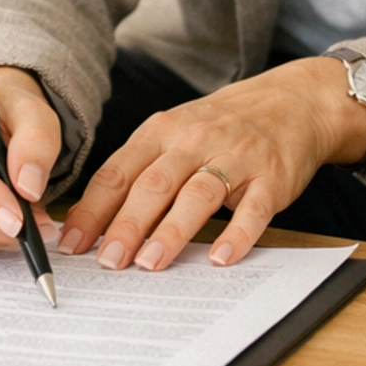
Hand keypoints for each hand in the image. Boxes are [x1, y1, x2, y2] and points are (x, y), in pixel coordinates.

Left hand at [57, 57, 365, 270]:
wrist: (294, 101)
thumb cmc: (222, 126)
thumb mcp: (175, 133)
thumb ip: (139, 170)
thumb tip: (94, 223)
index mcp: (163, 131)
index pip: (119, 172)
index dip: (92, 209)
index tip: (72, 244)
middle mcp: (196, 140)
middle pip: (154, 184)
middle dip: (127, 224)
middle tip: (107, 261)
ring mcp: (236, 157)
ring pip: (198, 194)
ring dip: (172, 231)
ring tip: (150, 264)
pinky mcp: (271, 177)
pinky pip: (253, 208)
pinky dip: (237, 234)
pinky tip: (220, 258)